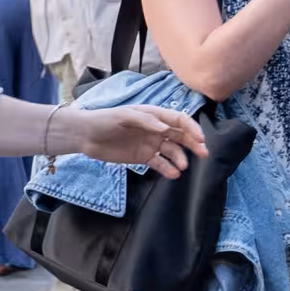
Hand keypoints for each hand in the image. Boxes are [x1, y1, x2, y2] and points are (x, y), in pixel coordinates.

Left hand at [59, 105, 207, 179]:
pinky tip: (174, 174)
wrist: (85, 135)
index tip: (200, 140)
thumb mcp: (124, 116)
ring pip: (173, 151)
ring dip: (181, 158)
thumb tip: (166, 128)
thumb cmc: (104, 120)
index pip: (179, 120)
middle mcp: (156, 129)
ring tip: (182, 167)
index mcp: (154, 115)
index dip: (191, 128)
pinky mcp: (144, 157)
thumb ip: (146, 121)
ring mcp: (151, 144)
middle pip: (180, 136)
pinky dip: (168, 169)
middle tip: (203, 154)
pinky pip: (160, 163)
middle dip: (193, 144)